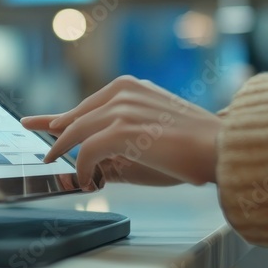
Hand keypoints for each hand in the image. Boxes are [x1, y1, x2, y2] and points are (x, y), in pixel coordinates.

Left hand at [20, 76, 221, 188]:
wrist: (218, 146)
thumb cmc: (195, 143)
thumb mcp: (155, 126)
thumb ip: (128, 130)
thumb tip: (102, 151)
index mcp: (132, 86)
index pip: (89, 102)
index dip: (66, 117)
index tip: (49, 124)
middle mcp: (123, 92)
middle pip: (78, 116)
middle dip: (58, 136)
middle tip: (48, 154)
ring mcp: (121, 109)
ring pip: (77, 132)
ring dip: (66, 155)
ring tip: (60, 170)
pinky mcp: (121, 130)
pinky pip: (87, 150)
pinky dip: (82, 167)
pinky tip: (87, 180)